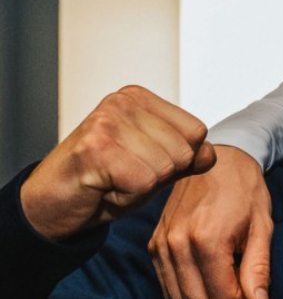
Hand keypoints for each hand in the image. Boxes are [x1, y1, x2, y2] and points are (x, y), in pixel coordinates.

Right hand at [19, 85, 215, 240]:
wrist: (50, 205)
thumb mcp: (155, 166)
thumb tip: (210, 154)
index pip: (197, 131)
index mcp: (141, 98)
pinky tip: (103, 188)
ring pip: (165, 168)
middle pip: (183, 151)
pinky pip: (143, 183)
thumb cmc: (104, 182)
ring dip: (141, 187)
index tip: (141, 163)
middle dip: (158, 176)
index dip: (177, 160)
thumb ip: (186, 157)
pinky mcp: (95, 148)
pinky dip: (126, 196)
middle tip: (123, 175)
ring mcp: (108, 121)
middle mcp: (124, 101)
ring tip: (112, 180)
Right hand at [149, 145, 272, 298]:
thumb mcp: (262, 228)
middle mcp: (177, 245)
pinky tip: (206, 282)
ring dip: (201, 298)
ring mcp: (161, 245)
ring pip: (177, 296)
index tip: (251, 296)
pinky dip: (185, 290)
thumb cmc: (246, 190)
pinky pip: (166, 282)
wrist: (222, 157)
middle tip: (239, 294)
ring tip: (225, 286)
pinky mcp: (154, 244)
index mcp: (207, 240)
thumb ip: (258, 270)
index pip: (221, 296)